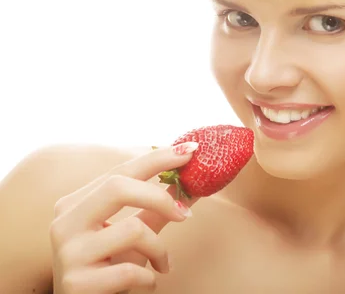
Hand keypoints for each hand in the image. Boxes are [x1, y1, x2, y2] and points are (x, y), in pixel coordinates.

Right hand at [50, 142, 198, 293]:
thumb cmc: (109, 267)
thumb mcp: (133, 234)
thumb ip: (158, 209)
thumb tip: (193, 186)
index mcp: (76, 203)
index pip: (121, 170)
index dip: (157, 158)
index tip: (191, 150)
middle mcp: (65, 222)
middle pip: (117, 187)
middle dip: (160, 197)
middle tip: (186, 214)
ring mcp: (68, 253)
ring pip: (132, 230)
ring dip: (160, 248)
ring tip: (162, 263)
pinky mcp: (76, 283)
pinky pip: (130, 270)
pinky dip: (150, 277)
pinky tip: (147, 282)